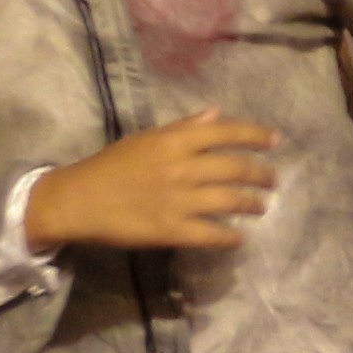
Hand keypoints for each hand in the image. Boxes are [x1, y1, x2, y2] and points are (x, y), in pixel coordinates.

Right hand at [25, 111, 276, 249]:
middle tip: (273, 180)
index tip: (276, 140)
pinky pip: (212, 234)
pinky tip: (240, 238)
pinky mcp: (171, 230)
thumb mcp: (146, 138)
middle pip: (236, 169)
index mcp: (173, 141)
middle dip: (261, 175)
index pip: (226, 132)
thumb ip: (184, 128)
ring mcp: (178, 200)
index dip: (256, 135)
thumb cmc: (111, 166)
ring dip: (252, 204)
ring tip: (261, 206)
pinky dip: (231, 237)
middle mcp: (181, 168)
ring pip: (230, 201)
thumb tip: (218, 114)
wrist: (76, 200)